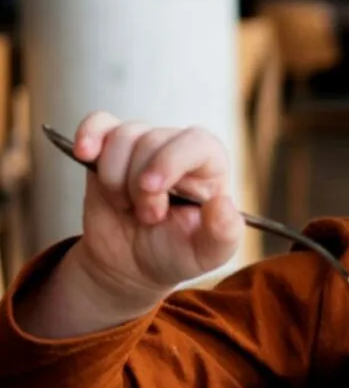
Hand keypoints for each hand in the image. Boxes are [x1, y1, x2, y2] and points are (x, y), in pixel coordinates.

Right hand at [71, 112, 243, 307]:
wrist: (132, 264)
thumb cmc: (176, 253)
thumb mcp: (208, 254)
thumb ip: (224, 233)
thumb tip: (223, 203)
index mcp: (210, 167)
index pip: (196, 142)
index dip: (170, 161)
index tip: (150, 189)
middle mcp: (179, 149)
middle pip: (152, 140)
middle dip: (139, 185)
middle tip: (147, 216)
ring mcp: (143, 147)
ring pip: (123, 136)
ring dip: (114, 178)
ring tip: (125, 206)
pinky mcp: (110, 150)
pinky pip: (99, 123)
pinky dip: (89, 134)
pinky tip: (84, 153)